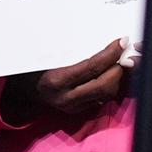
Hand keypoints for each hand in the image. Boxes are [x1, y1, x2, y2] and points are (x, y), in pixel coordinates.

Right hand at [5, 40, 127, 116]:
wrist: (26, 88)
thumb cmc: (39, 66)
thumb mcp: (51, 55)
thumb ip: (76, 51)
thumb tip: (106, 39)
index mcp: (56, 81)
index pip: (92, 67)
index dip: (110, 54)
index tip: (122, 41)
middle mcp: (65, 98)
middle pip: (104, 84)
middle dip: (119, 68)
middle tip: (125, 53)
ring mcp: (73, 107)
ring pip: (107, 94)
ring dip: (118, 77)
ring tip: (122, 61)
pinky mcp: (79, 111)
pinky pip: (103, 98)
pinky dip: (112, 85)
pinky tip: (115, 73)